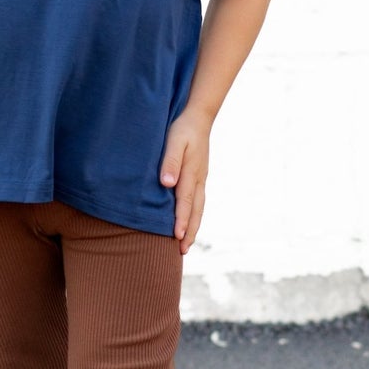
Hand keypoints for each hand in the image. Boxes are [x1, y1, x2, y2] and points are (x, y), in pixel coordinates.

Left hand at [159, 108, 212, 254]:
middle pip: (195, 210)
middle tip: (183, 251)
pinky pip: (198, 201)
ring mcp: (201, 179)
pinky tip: (189, 222)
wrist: (199, 117)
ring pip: (198, 208)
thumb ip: (170, 162)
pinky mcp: (199, 177)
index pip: (185, 201)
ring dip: (193, 227)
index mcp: (191, 172)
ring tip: (186, 244)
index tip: (177, 237)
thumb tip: (167, 184)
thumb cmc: (183, 128)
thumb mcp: (174, 140)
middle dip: (189, 231)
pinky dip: (194, 215)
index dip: (180, 220)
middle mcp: (198, 179)